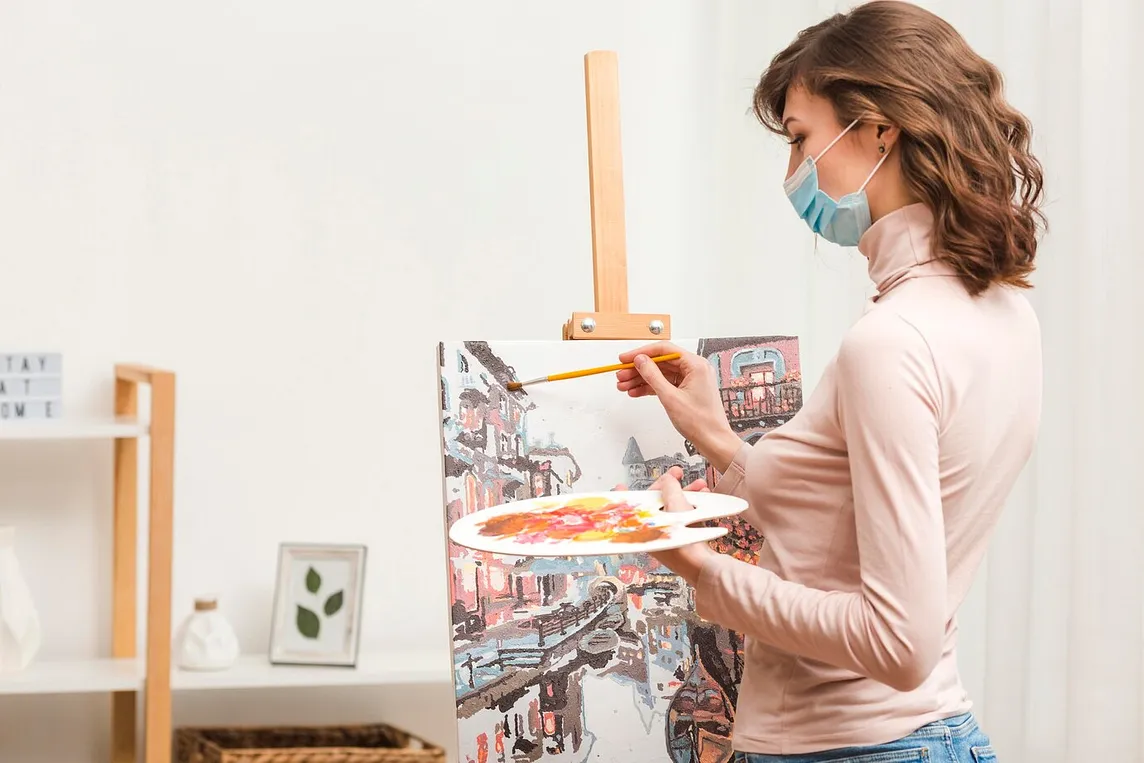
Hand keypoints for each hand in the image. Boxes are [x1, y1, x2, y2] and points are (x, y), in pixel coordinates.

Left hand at [613, 466, 713, 584]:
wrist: (703, 567)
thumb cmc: (684, 544)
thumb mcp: (675, 506)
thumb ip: (670, 489)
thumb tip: (669, 480)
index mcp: (643, 527)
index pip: (630, 508)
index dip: (625, 495)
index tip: (620, 486)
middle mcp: (653, 533)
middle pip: (656, 504)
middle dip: (670, 487)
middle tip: (677, 474)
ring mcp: (668, 538)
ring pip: (673, 510)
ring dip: (687, 495)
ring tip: (699, 486)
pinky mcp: (683, 542)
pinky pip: (685, 519)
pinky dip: (693, 508)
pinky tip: (703, 500)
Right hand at [615, 342, 741, 472]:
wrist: (713, 440)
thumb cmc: (701, 422)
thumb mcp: (670, 397)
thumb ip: (653, 376)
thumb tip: (640, 361)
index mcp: (695, 365)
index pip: (664, 350)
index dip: (642, 353)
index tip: (626, 358)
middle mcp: (694, 369)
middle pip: (660, 362)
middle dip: (639, 369)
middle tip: (621, 374)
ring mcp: (691, 380)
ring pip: (660, 374)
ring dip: (641, 379)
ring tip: (624, 385)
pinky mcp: (687, 390)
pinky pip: (665, 384)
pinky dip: (650, 387)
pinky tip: (635, 391)